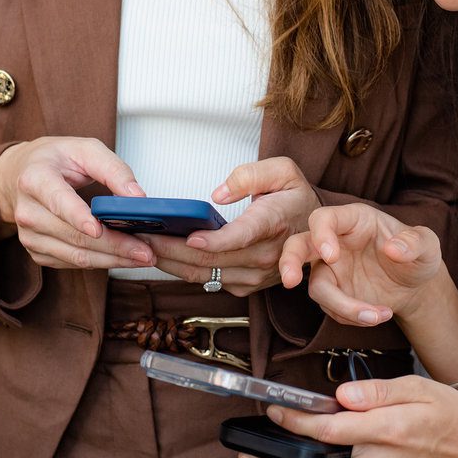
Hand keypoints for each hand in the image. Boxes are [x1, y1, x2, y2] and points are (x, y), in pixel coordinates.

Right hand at [0, 137, 156, 270]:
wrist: (22, 173)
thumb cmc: (56, 159)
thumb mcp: (85, 149)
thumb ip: (113, 169)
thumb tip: (137, 197)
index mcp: (35, 179)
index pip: (58, 201)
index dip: (78, 217)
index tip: (99, 230)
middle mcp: (28, 211)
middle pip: (74, 235)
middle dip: (114, 246)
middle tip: (146, 251)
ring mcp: (29, 235)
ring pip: (75, 255)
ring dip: (112, 259)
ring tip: (142, 257)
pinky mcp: (37, 251)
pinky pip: (72, 263)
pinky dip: (100, 262)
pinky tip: (122, 257)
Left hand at [147, 158, 319, 295]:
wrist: (316, 234)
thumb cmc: (294, 198)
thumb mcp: (284, 171)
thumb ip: (251, 175)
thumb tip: (218, 194)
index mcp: (272, 223)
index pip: (239, 237)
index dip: (212, 241)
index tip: (189, 235)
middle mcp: (263, 255)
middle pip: (210, 259)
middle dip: (170, 248)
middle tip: (141, 234)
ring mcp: (254, 275)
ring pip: (203, 274)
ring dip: (169, 262)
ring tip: (142, 244)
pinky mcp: (245, 286)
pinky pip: (207, 280)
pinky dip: (182, 269)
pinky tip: (163, 254)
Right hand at [280, 202, 445, 326]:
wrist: (416, 286)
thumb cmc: (418, 256)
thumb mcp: (427, 246)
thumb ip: (415, 242)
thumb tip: (393, 249)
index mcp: (354, 220)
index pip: (324, 218)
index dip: (321, 235)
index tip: (331, 256)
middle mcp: (336, 242)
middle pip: (298, 245)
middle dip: (288, 261)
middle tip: (289, 281)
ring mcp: (331, 269)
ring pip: (316, 287)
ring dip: (342, 306)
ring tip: (376, 315)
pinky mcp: (334, 293)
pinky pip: (331, 308)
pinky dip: (352, 317)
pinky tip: (378, 315)